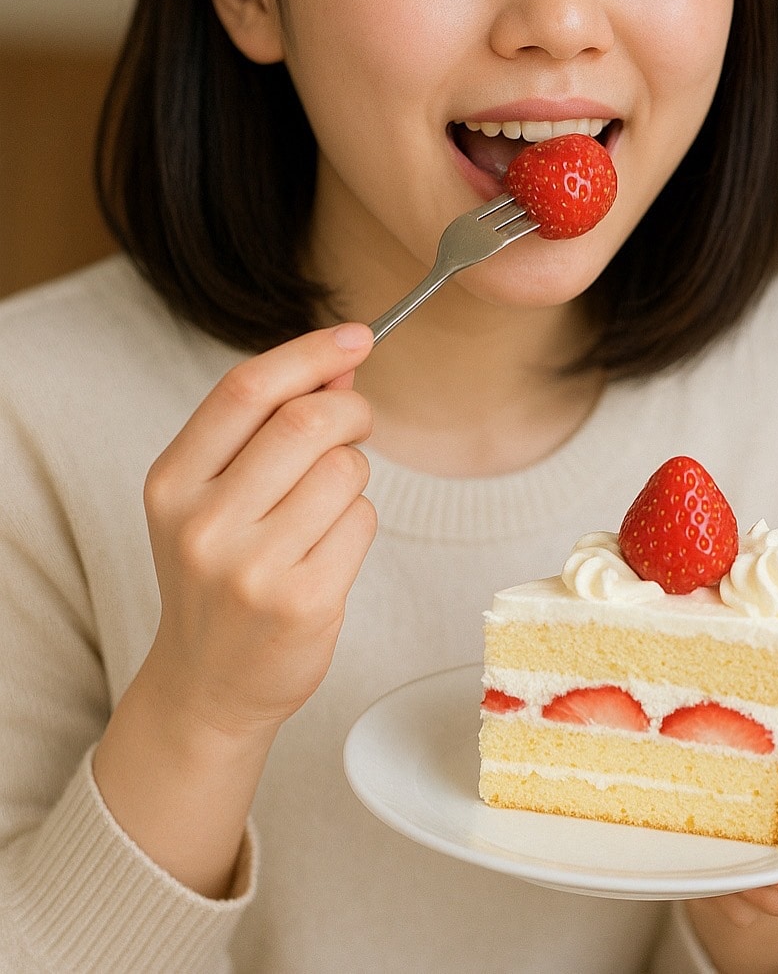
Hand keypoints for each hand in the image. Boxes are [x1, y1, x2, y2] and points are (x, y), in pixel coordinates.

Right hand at [140, 322, 376, 743]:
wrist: (207, 685)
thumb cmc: (219, 574)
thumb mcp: (215, 494)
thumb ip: (268, 425)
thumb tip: (341, 363)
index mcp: (172, 483)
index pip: (246, 390)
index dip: (310, 352)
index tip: (358, 335)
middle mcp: (203, 524)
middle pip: (306, 422)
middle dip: (350, 410)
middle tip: (356, 423)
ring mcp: (252, 568)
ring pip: (344, 471)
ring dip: (354, 474)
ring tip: (325, 506)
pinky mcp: (303, 603)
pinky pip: (362, 522)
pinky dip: (359, 521)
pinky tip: (328, 549)